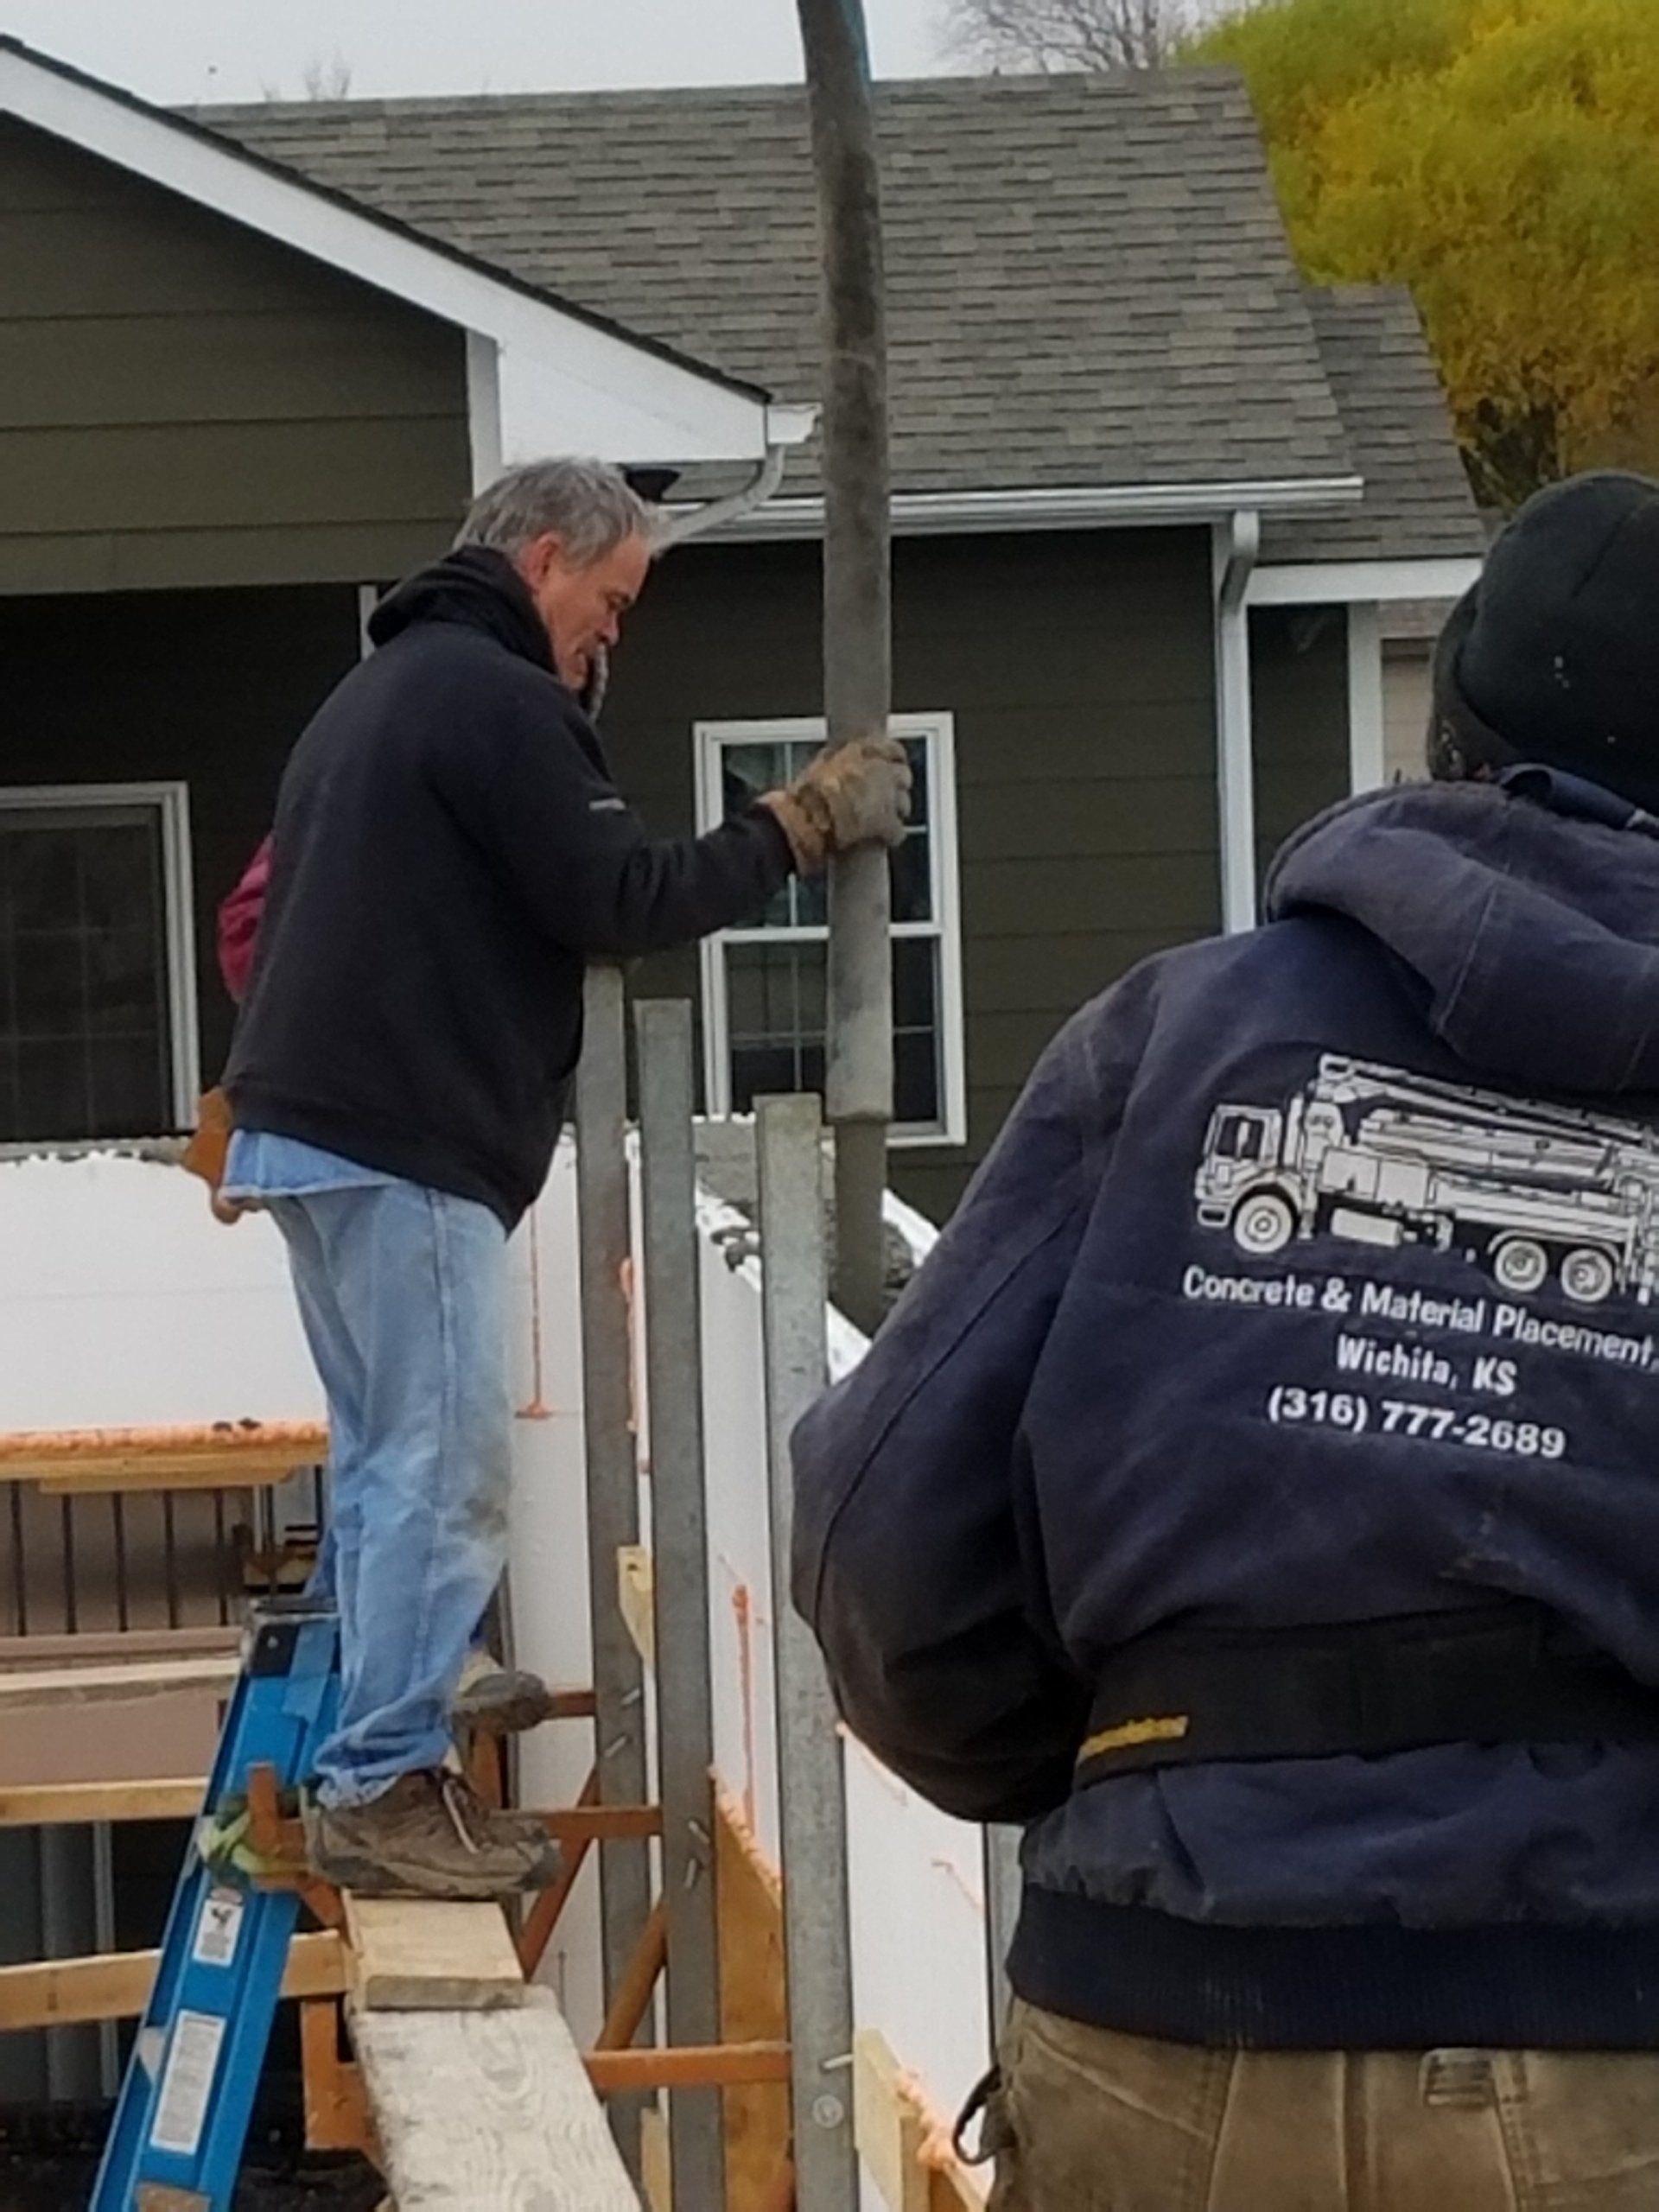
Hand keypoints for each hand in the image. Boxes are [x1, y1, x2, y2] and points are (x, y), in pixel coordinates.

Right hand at [759, 734, 912, 872]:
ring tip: (884, 819)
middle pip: (902, 775)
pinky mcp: (884, 824)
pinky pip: (898, 830)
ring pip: (904, 803)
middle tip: (888, 797)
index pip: (891, 749)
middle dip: (897, 787)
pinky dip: (893, 835)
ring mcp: (882, 797)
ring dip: (897, 811)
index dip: (894, 758)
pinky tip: (885, 838)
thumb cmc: (800, 802)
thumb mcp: (818, 768)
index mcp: (857, 753)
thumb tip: (843, 758)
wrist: (796, 827)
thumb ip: (836, 760)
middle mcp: (874, 770)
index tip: (893, 764)